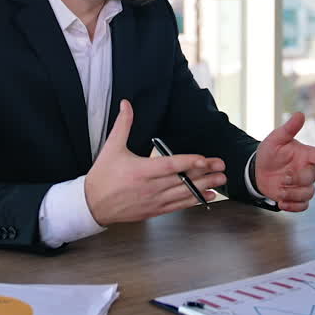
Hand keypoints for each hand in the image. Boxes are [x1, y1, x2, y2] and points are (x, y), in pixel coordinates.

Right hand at [84, 100, 226, 225]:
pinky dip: (194, 201)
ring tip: (220, 180)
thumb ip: (123, 124)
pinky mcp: (154, 210)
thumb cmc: (103, 176)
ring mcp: (154, 200)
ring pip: (184, 193)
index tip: (204, 158)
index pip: (170, 165)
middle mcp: (150, 187)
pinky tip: (208, 197)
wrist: (92, 205)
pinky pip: (178, 206)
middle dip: (205, 173)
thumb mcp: (112, 147)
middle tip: (222, 167)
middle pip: (182, 179)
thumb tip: (126, 103)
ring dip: (204, 187)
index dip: (188, 162)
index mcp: (141, 171)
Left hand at [254, 111, 314, 211]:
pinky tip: (281, 203)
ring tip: (279, 189)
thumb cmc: (270, 153)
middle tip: (282, 177)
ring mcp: (303, 184)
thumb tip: (300, 114)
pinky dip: (293, 207)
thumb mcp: (276, 139)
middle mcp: (307, 169)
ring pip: (308, 194)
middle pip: (312, 178)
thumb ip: (288, 128)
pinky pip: (303, 206)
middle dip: (295, 179)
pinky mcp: (298, 197)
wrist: (258, 171)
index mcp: (305, 154)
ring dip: (292, 194)